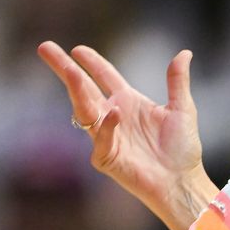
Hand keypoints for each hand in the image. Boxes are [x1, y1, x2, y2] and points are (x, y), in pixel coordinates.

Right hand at [36, 41, 214, 229]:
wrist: (183, 181)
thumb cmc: (183, 150)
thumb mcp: (183, 108)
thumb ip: (178, 81)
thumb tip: (185, 53)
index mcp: (128, 102)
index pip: (104, 76)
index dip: (91, 62)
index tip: (77, 48)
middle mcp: (113, 116)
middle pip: (83, 88)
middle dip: (64, 68)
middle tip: (44, 48)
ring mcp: (107, 136)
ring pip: (84, 110)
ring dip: (77, 91)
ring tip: (71, 72)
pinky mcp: (106, 158)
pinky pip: (100, 139)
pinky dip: (106, 127)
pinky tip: (114, 113)